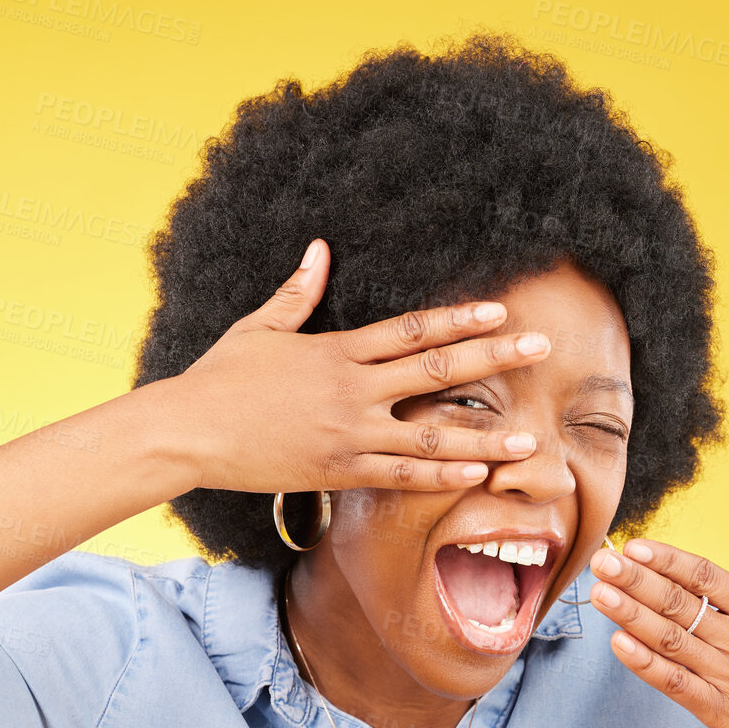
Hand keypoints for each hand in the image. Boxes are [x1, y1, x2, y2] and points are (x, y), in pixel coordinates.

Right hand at [170, 238, 549, 492]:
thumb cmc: (219, 379)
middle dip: (494, 359)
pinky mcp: (337, 472)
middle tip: (542, 347)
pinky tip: (476, 478)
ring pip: (431, 436)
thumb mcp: (259, 327)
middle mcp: (353, 391)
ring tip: (528, 441)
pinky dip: (440, 478)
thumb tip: (319, 248)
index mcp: (338, 350)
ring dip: (484, 438)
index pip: (413, 329)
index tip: (501, 311)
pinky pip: (400, 477)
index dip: (461, 318)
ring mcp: (348, 434)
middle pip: (437, 370)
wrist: (186, 432)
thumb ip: (297, 291)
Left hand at [588, 507, 728, 727]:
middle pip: (680, 602)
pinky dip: (645, 664)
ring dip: (630, 614)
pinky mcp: (726, 713)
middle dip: (635, 579)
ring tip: (597, 592)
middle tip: (600, 559)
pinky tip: (617, 643)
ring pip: (671, 639)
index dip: (668, 559)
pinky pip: (676, 684)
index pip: (707, 576)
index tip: (636, 545)